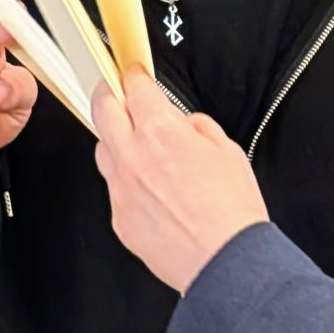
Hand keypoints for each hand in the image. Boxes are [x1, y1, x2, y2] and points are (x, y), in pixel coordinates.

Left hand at [92, 69, 268, 293]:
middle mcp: (132, 156)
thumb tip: (184, 125)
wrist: (225, 260)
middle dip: (108, 95)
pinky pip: (115, 189)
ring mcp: (120, 188)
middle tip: (116, 94)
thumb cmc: (231, 210)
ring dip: (115, 141)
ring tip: (136, 147)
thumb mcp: (228, 150)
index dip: (133, 75)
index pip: (134, 88)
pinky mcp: (119, 218)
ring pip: (103, 151)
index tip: (133, 73)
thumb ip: (198, 128)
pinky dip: (128, 183)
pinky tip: (152, 193)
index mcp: (160, 131)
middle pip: (102, 110)